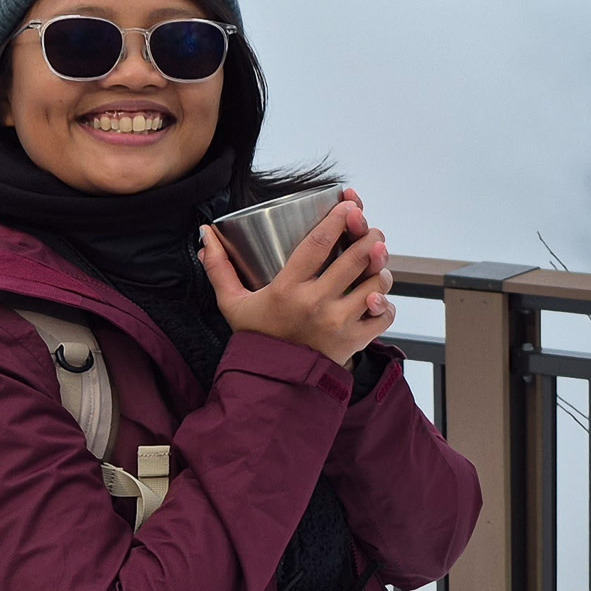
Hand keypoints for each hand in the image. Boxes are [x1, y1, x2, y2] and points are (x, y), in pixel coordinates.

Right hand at [198, 189, 392, 364]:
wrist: (273, 385)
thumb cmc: (257, 338)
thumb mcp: (232, 303)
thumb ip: (219, 268)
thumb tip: (205, 234)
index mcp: (288, 289)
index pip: (319, 243)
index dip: (338, 219)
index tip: (349, 205)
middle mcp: (316, 304)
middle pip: (356, 258)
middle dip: (370, 237)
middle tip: (371, 231)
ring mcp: (339, 323)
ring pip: (376, 283)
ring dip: (381, 268)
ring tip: (376, 261)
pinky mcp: (355, 341)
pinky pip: (383, 315)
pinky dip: (385, 303)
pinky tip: (375, 296)